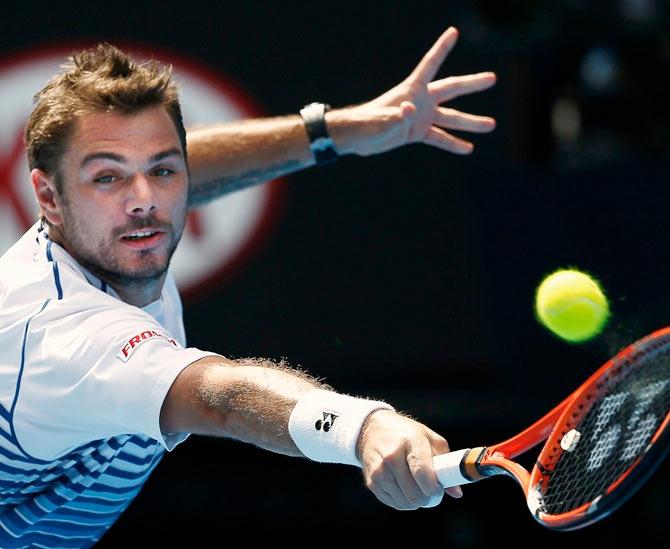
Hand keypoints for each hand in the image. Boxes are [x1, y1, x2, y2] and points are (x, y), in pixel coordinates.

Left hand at [328, 27, 495, 156]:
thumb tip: (410, 110)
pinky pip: (439, 137)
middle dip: (472, 84)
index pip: (430, 65)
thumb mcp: (381, 120)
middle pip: (451, 89)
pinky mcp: (416, 132)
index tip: (453, 32)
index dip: (442, 48)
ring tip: (491, 125)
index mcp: (411, 90)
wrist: (356, 138)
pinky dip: (453, 143)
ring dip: (470, 123)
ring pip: (451, 118)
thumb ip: (396, 116)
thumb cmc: (365, 124)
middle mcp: (420, 100)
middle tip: (492, 78)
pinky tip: (468, 149)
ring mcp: (420, 116)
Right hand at [356, 409, 461, 509]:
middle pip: (415, 494)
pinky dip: (404, 501)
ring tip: (417, 487)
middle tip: (431, 490)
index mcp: (410, 442)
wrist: (372, 430)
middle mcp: (392, 457)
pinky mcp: (371, 482)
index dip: (435, 488)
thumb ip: (446, 463)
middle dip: (428, 497)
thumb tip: (456, 492)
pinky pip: (395, 504)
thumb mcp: (429, 438)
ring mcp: (379, 471)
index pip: (423, 474)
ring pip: (406, 503)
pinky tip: (404, 487)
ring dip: (417, 501)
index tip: (439, 488)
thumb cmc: (405, 434)